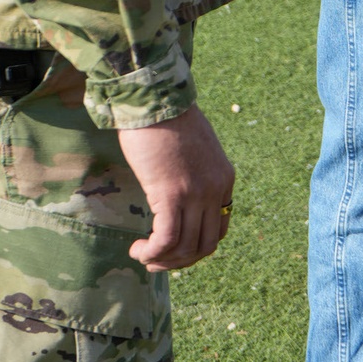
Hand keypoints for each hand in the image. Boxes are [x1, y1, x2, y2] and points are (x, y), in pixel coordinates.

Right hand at [118, 105, 234, 271]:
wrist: (156, 101)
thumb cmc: (168, 121)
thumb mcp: (195, 151)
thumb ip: (195, 175)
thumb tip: (181, 197)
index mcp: (224, 178)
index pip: (218, 228)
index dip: (195, 245)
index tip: (173, 247)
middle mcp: (216, 189)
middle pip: (205, 245)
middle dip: (180, 261)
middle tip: (156, 260)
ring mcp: (196, 193)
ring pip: (185, 248)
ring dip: (162, 260)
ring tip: (143, 255)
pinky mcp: (171, 194)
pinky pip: (166, 240)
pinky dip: (151, 252)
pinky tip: (137, 250)